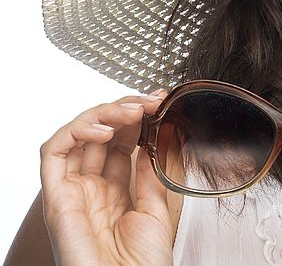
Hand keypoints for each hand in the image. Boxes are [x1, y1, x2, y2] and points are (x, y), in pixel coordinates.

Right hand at [40, 92, 173, 265]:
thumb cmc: (142, 264)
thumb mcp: (156, 208)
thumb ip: (152, 172)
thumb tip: (161, 135)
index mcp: (114, 191)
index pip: (120, 142)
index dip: (137, 119)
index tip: (160, 102)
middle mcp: (90, 188)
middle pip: (98, 134)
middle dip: (124, 109)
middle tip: (150, 100)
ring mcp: (72, 191)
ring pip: (75, 135)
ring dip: (104, 114)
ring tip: (133, 110)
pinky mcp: (56, 198)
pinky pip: (53, 153)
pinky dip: (76, 131)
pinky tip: (105, 129)